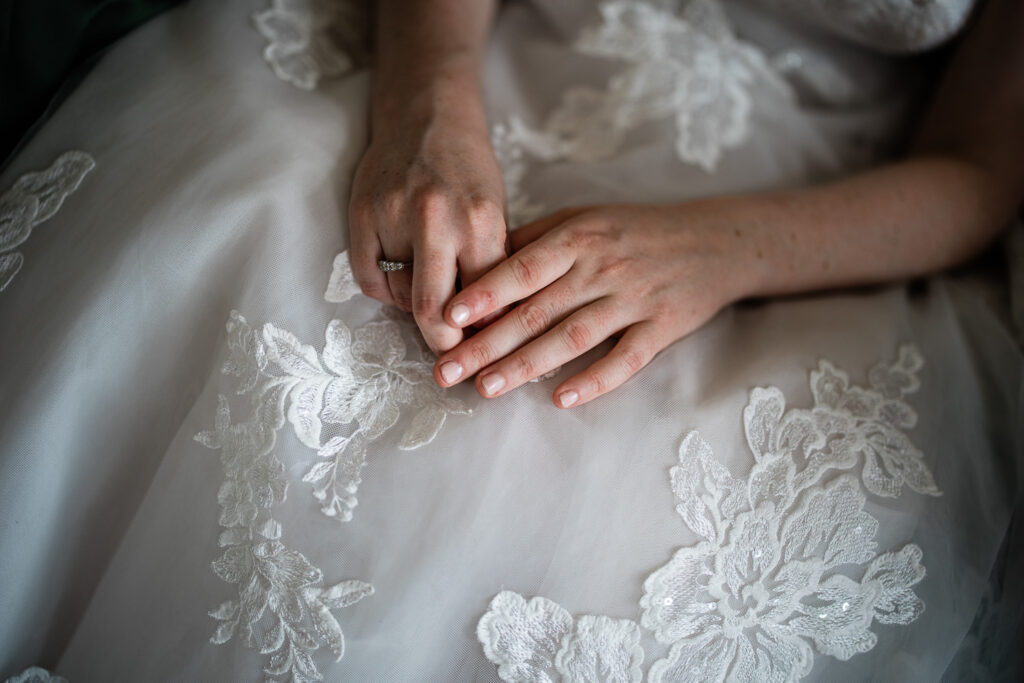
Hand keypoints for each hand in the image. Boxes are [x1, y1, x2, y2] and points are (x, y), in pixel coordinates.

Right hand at [348, 100, 507, 352]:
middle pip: (435, 311)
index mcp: (482, 222)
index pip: (484, 302)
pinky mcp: (362, 213)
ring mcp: (395, 215)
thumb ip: (490, 267)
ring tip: (428, 290)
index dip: (484, 336)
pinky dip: (385, 289)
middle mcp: (439, 219)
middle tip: (450, 358)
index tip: (483, 354)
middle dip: (445, 345)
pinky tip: (400, 275)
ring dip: (414, 306)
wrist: (427, 116)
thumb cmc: (469, 172)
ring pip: (401, 297)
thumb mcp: (496, 215)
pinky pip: (370, 279)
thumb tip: (489, 330)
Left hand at [431, 203, 755, 406]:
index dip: (484, 293)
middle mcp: (602, 268)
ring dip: (527, 366)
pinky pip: (625, 360)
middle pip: (537, 311)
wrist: (715, 241)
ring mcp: (633, 299)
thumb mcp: (583, 218)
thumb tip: (476, 264)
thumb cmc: (634, 230)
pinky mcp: (662, 328)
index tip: (447, 317)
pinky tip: (560, 400)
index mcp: (577, 237)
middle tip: (446, 371)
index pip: (522, 268)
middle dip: (487, 344)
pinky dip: (594, 381)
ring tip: (486, 389)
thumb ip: (533, 241)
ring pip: (572, 338)